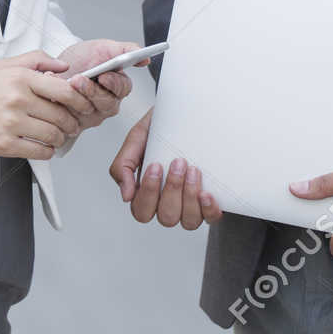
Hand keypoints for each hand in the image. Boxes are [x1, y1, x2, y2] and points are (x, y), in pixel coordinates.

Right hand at [0, 50, 95, 159]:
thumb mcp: (1, 66)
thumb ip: (34, 60)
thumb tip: (62, 66)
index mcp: (19, 77)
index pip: (65, 90)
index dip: (80, 100)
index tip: (82, 106)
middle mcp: (17, 99)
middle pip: (62, 115)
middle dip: (72, 123)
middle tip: (71, 125)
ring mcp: (10, 123)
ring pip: (53, 134)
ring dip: (60, 138)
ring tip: (56, 136)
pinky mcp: (3, 145)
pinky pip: (39, 151)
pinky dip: (47, 151)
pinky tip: (42, 147)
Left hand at [55, 38, 142, 130]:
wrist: (57, 69)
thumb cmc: (81, 60)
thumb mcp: (102, 48)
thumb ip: (125, 50)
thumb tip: (144, 57)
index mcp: (117, 85)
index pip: (123, 88)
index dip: (114, 83)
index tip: (104, 76)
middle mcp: (107, 101)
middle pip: (107, 102)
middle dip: (92, 90)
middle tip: (80, 79)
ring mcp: (92, 113)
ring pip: (91, 111)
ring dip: (78, 97)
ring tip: (68, 83)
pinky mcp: (76, 123)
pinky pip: (72, 119)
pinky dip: (64, 104)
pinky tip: (57, 92)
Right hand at [108, 108, 222, 229]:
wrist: (187, 112)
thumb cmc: (159, 128)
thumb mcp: (136, 140)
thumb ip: (122, 166)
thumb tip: (126, 196)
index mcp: (146, 193)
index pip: (142, 211)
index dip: (149, 193)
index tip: (155, 165)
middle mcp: (167, 204)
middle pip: (166, 217)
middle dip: (172, 189)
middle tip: (178, 162)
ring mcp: (188, 205)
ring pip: (188, 221)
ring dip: (190, 196)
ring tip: (193, 169)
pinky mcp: (208, 202)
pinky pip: (210, 218)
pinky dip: (208, 209)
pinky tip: (206, 193)